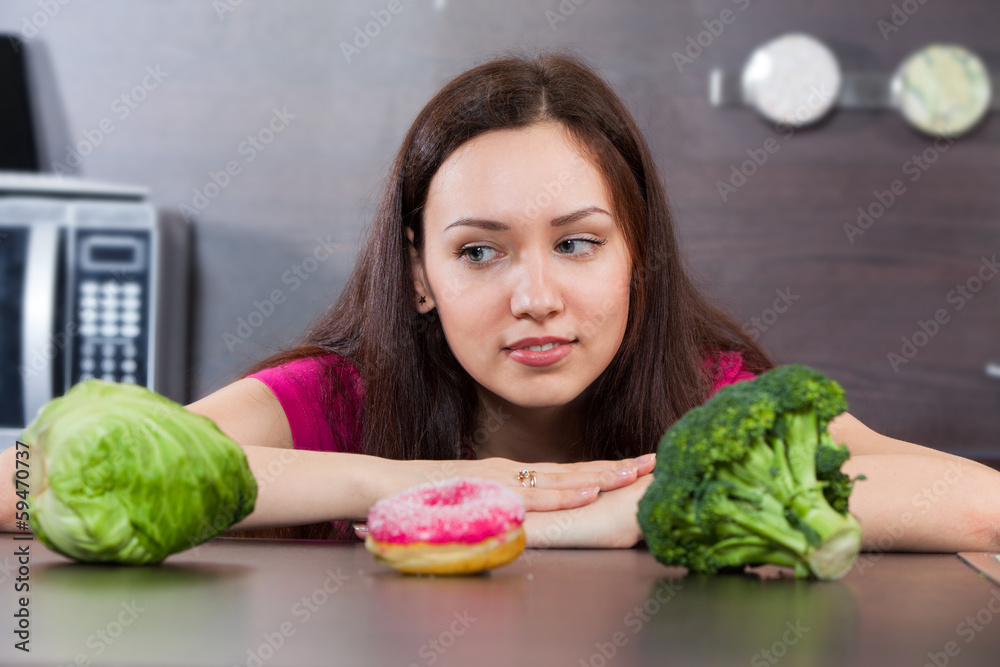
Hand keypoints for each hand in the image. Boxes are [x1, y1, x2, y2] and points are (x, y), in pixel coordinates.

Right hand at [353, 453, 655, 538]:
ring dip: (599, 477)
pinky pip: (531, 496)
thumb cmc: (417, 498)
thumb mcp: (464, 501)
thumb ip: (488, 506)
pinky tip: (586, 495)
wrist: (380, 485)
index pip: (562, 472)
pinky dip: (562, 495)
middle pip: (571, 471)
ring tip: (633, 474)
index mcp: (507, 474)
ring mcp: (500, 478)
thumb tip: (510, 518)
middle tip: (651, 462)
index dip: (598, 470)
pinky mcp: (487, 491)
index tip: (630, 467)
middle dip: (613, 468)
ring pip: (559, 479)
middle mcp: (509, 471)